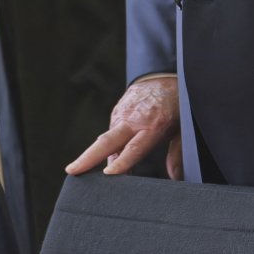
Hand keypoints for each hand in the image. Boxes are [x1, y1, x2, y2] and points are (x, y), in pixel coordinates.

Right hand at [66, 75, 181, 178]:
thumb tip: (175, 176)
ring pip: (105, 139)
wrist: (163, 76)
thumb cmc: (175, 105)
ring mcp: (122, 114)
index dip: (121, 162)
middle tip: (72, 171)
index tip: (108, 174)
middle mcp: (133, 120)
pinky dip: (106, 147)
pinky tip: (105, 160)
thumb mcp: (181, 128)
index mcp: (152, 125)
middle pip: (107, 141)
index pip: (134, 148)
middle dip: (88, 157)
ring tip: (82, 173)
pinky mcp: (117, 111)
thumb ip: (177, 152)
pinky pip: (110, 132)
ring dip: (94, 156)